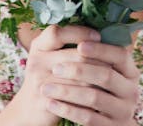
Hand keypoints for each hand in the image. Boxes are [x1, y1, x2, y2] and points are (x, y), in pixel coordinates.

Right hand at [0, 25, 139, 125]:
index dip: (79, 32)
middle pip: (74, 55)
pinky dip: (91, 93)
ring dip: (99, 77)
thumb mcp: (50, 57)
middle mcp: (36, 61)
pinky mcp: (47, 101)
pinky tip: (102, 92)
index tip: (97, 35)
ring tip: (113, 75)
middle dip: (98, 58)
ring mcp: (40, 82)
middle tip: (114, 61)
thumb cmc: (46, 78)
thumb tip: (101, 32)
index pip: (57, 32)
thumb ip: (67, 45)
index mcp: (38, 46)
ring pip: (79, 77)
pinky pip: (76, 96)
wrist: (29, 110)